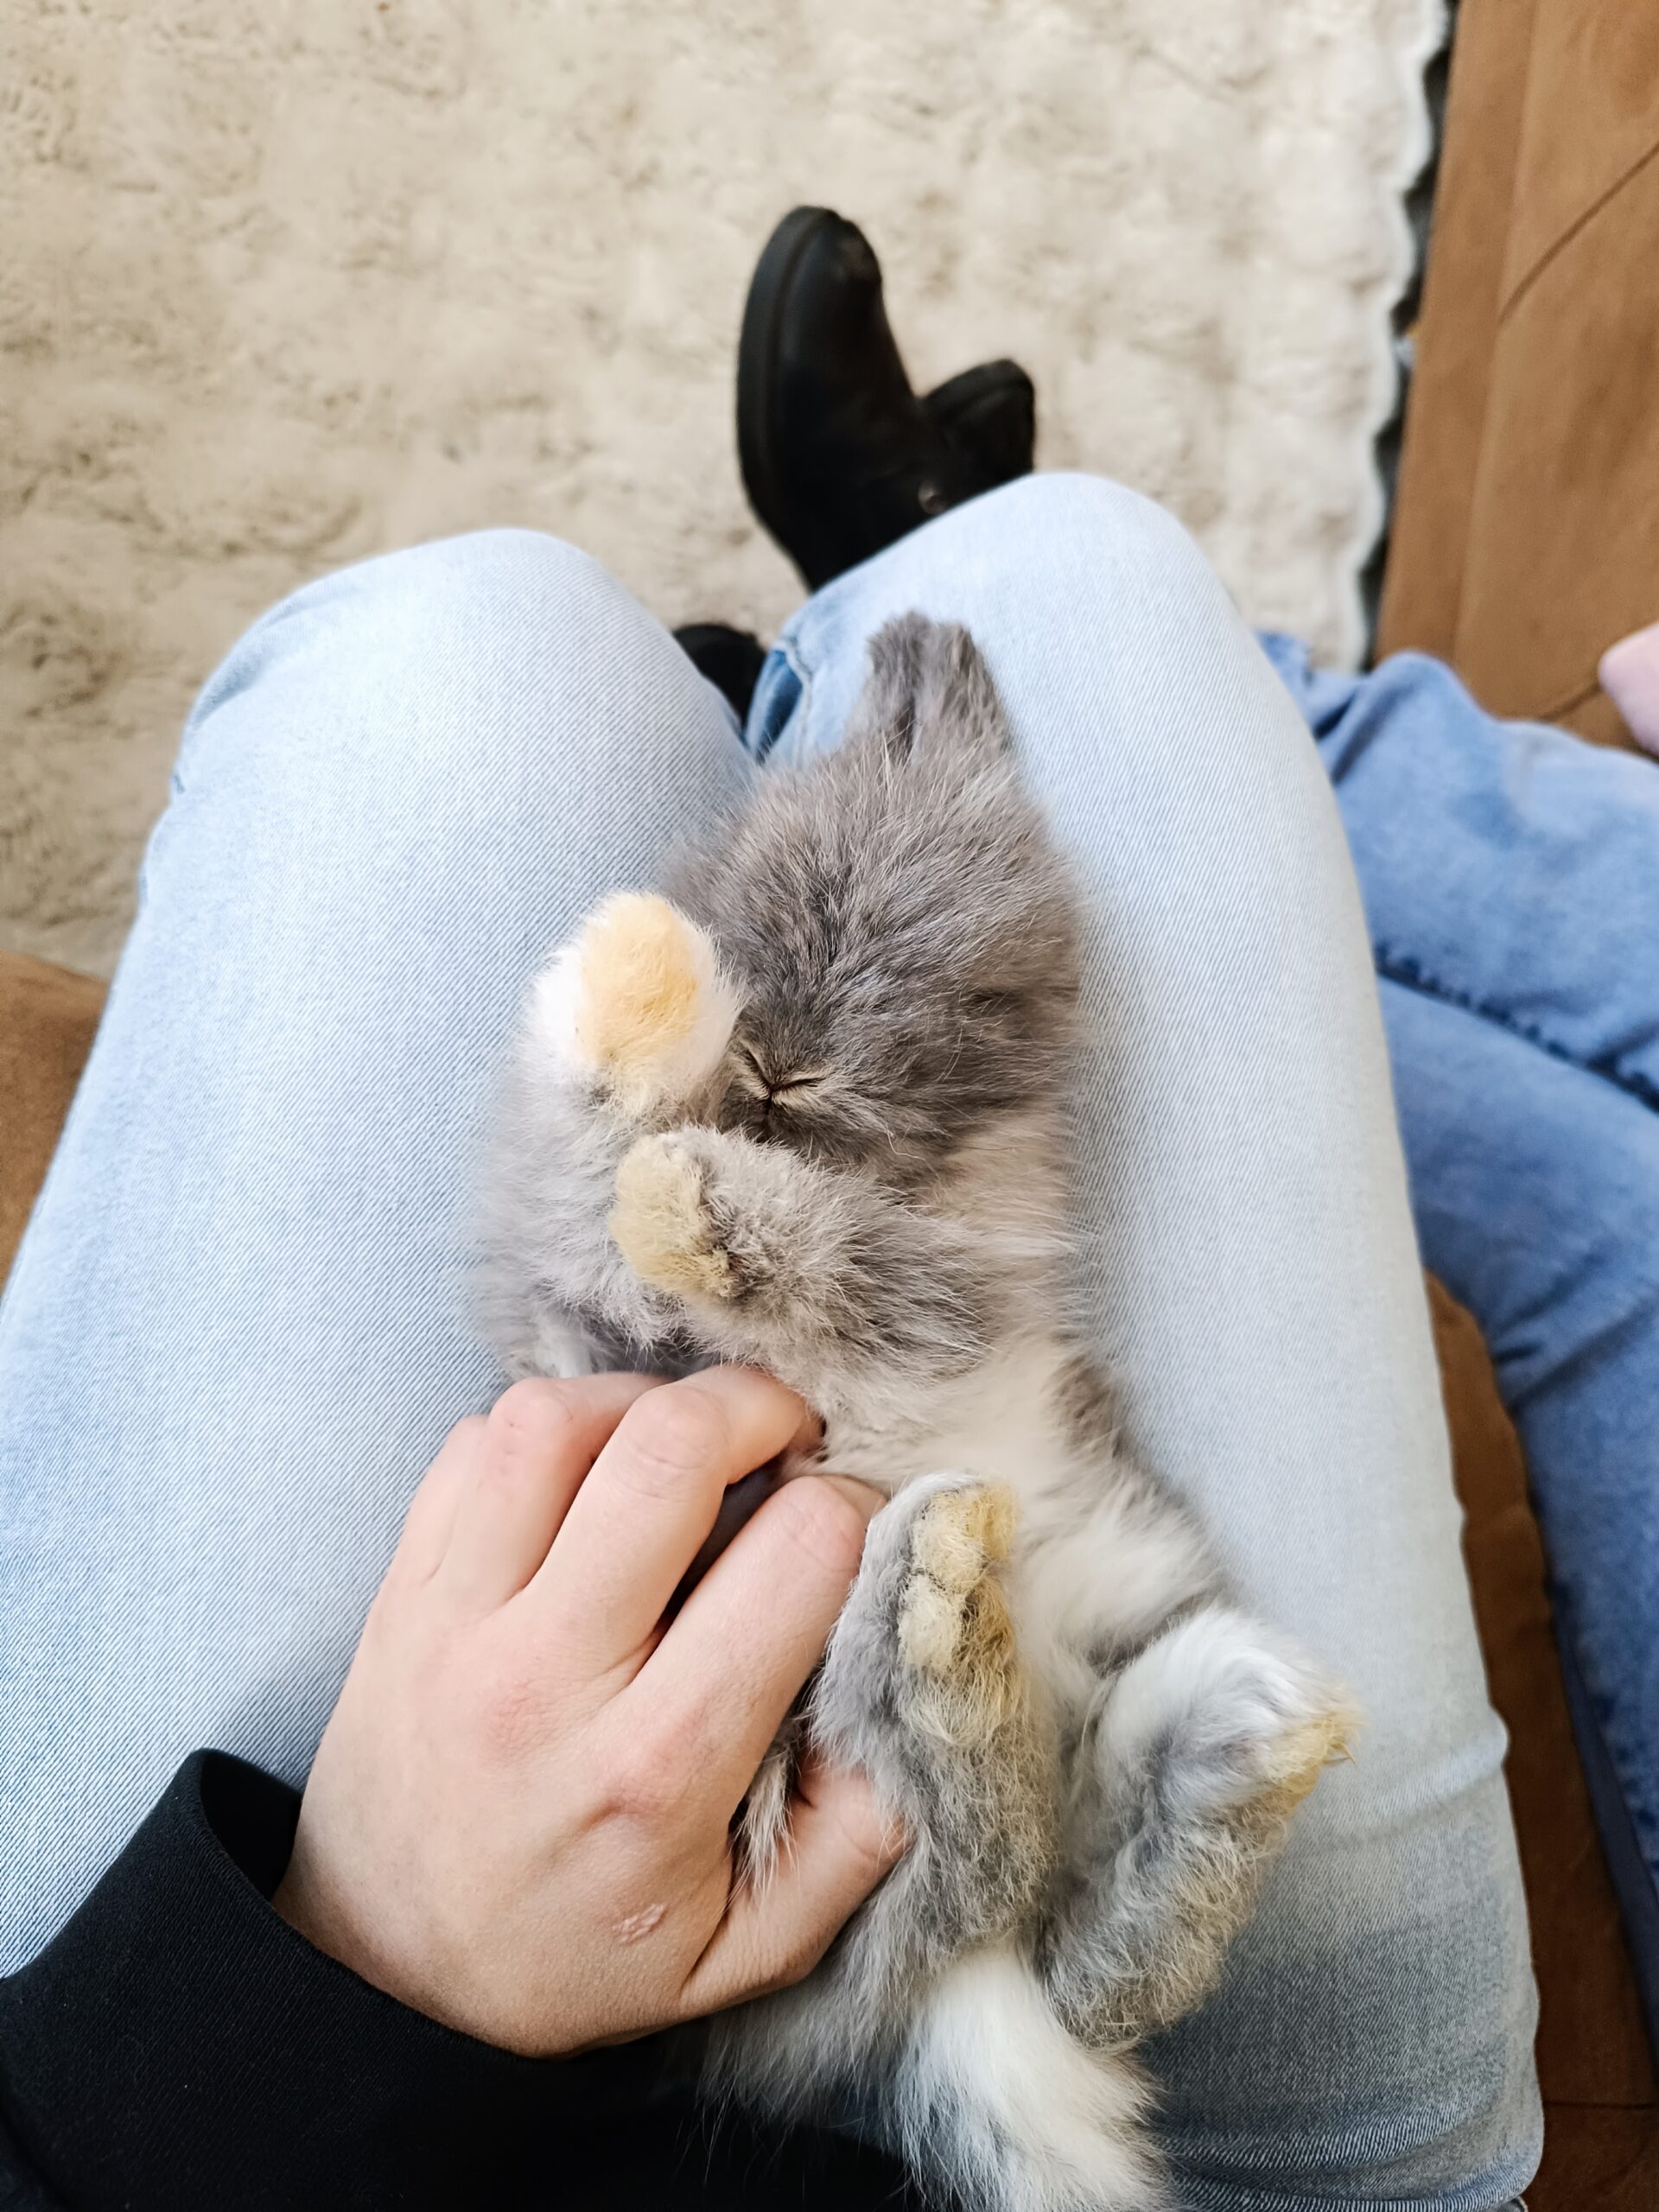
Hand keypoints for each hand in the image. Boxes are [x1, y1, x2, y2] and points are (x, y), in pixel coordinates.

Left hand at [273, 1369, 901, 2054]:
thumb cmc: (575, 1950)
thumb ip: (857, 1834)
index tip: (856, 1530)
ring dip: (644, 1402)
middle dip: (760, 1408)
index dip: (857, 1512)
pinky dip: (550, 1427)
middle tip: (787, 1442)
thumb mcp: (746, 1947)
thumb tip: (917, 1682)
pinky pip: (474, 1442)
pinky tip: (591, 1474)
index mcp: (657, 1766)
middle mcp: (549, 1676)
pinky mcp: (403, 1588)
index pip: (797, 1558)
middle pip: (669, 1451)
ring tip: (684, 1446)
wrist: (383, 1972)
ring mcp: (458, 1621)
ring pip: (556, 1420)